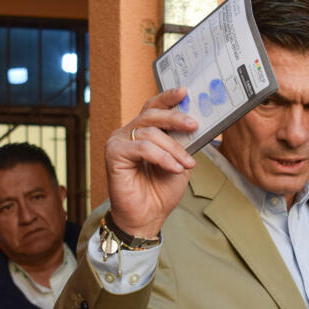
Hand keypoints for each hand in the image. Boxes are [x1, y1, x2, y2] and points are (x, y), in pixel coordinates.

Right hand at [105, 88, 198, 237]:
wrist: (147, 217)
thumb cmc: (160, 191)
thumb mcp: (179, 161)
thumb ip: (183, 142)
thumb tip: (195, 124)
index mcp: (142, 131)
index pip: (153, 107)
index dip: (168, 97)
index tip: (185, 91)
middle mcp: (128, 133)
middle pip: (152, 114)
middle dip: (175, 119)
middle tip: (194, 125)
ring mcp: (119, 142)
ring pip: (150, 133)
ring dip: (174, 148)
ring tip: (186, 164)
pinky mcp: (114, 154)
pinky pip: (143, 148)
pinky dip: (163, 157)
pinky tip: (174, 168)